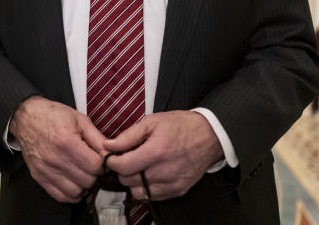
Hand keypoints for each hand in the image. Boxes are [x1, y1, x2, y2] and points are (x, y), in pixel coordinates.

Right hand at [9, 97, 105, 202]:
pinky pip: (60, 196)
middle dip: (94, 174)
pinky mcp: (39, 177)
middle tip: (92, 165)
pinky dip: (71, 193)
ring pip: (76, 192)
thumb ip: (97, 138)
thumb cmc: (52, 116)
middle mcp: (54, 158)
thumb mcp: (79, 119)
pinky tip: (73, 181)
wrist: (25, 118)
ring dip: (83, 185)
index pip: (95, 166)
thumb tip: (111, 155)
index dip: (102, 163)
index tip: (100, 159)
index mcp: (66, 141)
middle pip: (87, 181)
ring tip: (82, 173)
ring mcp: (45, 169)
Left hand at [103, 111, 223, 200]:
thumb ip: (128, 136)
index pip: (123, 167)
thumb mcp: (152, 122)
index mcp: (157, 151)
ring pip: (138, 192)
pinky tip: (150, 173)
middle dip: (122, 170)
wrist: (210, 136)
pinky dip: (146, 187)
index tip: (112, 156)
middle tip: (127, 158)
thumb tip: (109, 146)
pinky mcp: (178, 191)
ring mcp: (172, 184)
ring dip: (133, 181)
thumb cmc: (182, 126)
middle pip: (128, 181)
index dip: (112, 162)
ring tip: (139, 166)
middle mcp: (165, 171)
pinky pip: (152, 196)